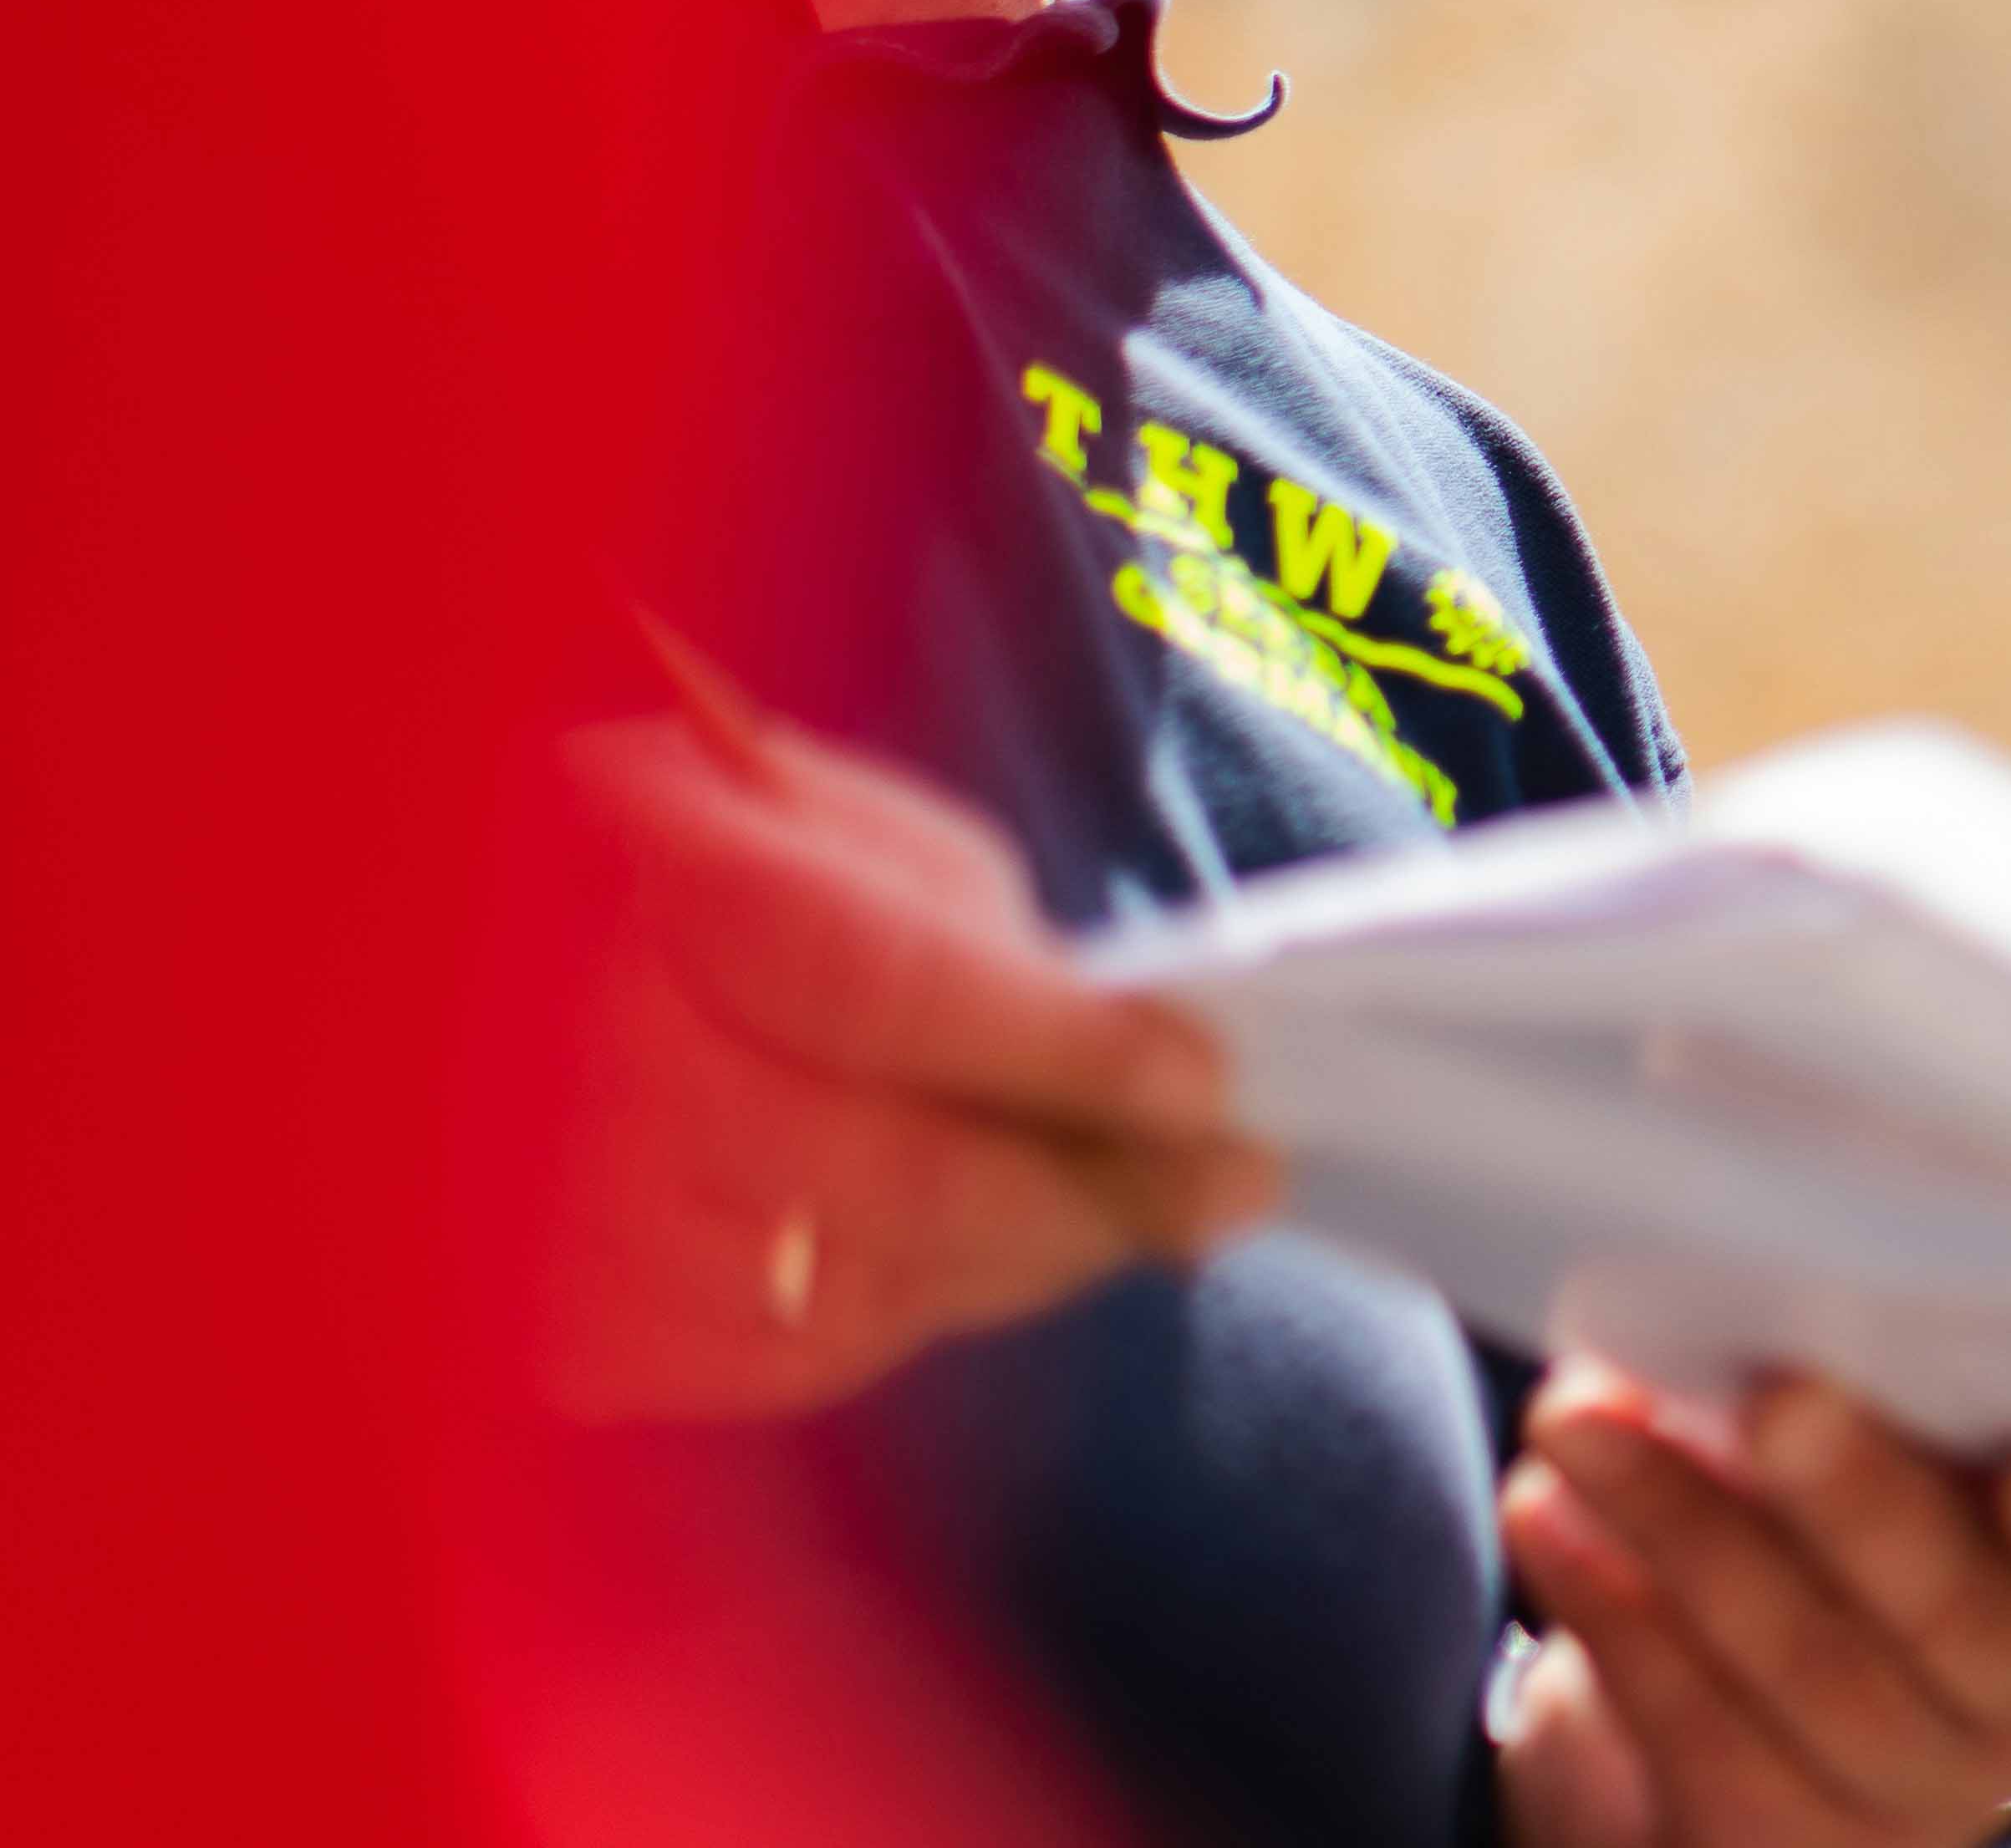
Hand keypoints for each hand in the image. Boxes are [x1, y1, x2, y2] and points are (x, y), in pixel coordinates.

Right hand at [537, 668, 1278, 1421]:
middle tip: (1227, 1185)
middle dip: (1089, 1191)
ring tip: (1111, 1209)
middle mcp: (589, 1060)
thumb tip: (1164, 1088)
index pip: (881, 992)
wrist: (565, 987)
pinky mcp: (573, 1337)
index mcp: (673, 880)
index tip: (1202, 1089)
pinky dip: (905, 1311)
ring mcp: (568, 1216)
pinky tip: (950, 1252)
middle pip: (887, 1176)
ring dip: (1019, 1256)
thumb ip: (1004, 965)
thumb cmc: (764, 901)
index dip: (1059, 1049)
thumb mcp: (888, 864)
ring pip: (858, 1293)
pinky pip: (791, 1364)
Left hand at [1493, 1363, 2010, 1847]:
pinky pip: (1695, 1734)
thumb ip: (1884, 1359)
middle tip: (1777, 1394)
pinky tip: (1547, 1515)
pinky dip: (1610, 1613)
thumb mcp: (1910, 1436)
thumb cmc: (1869, 1508)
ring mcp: (1911, 1784)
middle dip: (1855, 1498)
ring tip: (1575, 1422)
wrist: (1789, 1716)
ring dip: (1679, 1528)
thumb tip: (1778, 1235)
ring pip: (1805, 1668)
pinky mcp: (1784, 1841)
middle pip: (1948, 1608)